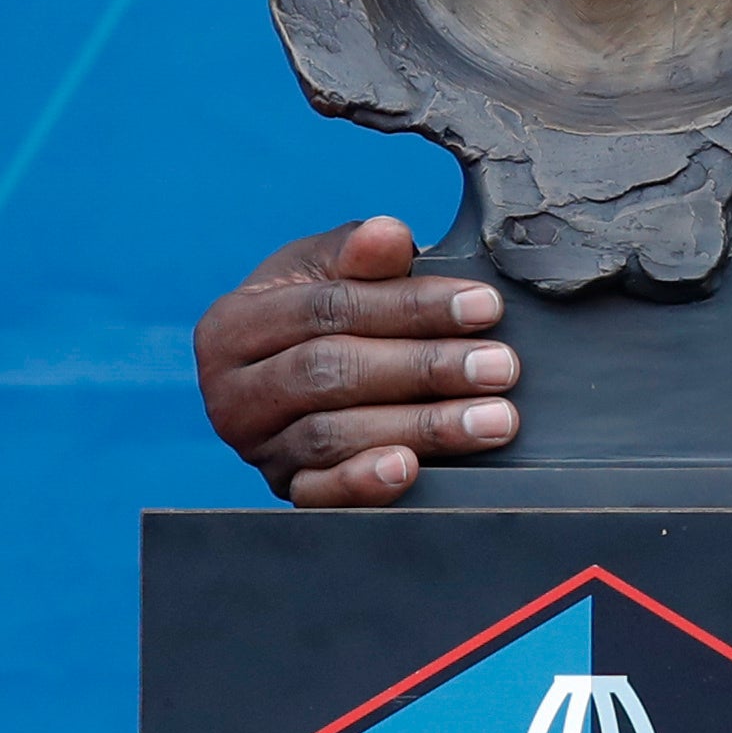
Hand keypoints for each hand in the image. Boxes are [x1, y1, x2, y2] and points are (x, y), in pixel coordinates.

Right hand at [194, 215, 522, 503]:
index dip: (410, 307)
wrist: (300, 369)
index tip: (481, 308)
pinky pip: (318, 496)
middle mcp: (232, 393)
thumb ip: (360, 253)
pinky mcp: (284, 492)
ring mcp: (256, 448)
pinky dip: (362, 483)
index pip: (329, 310)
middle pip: (332, 373)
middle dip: (425, 368)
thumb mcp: (330, 270)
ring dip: (421, 427)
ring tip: (491, 419)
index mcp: (235, 325)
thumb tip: (387, 235)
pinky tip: (410, 469)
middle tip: (498, 367)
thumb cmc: (319, 311)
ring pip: (334, 434)